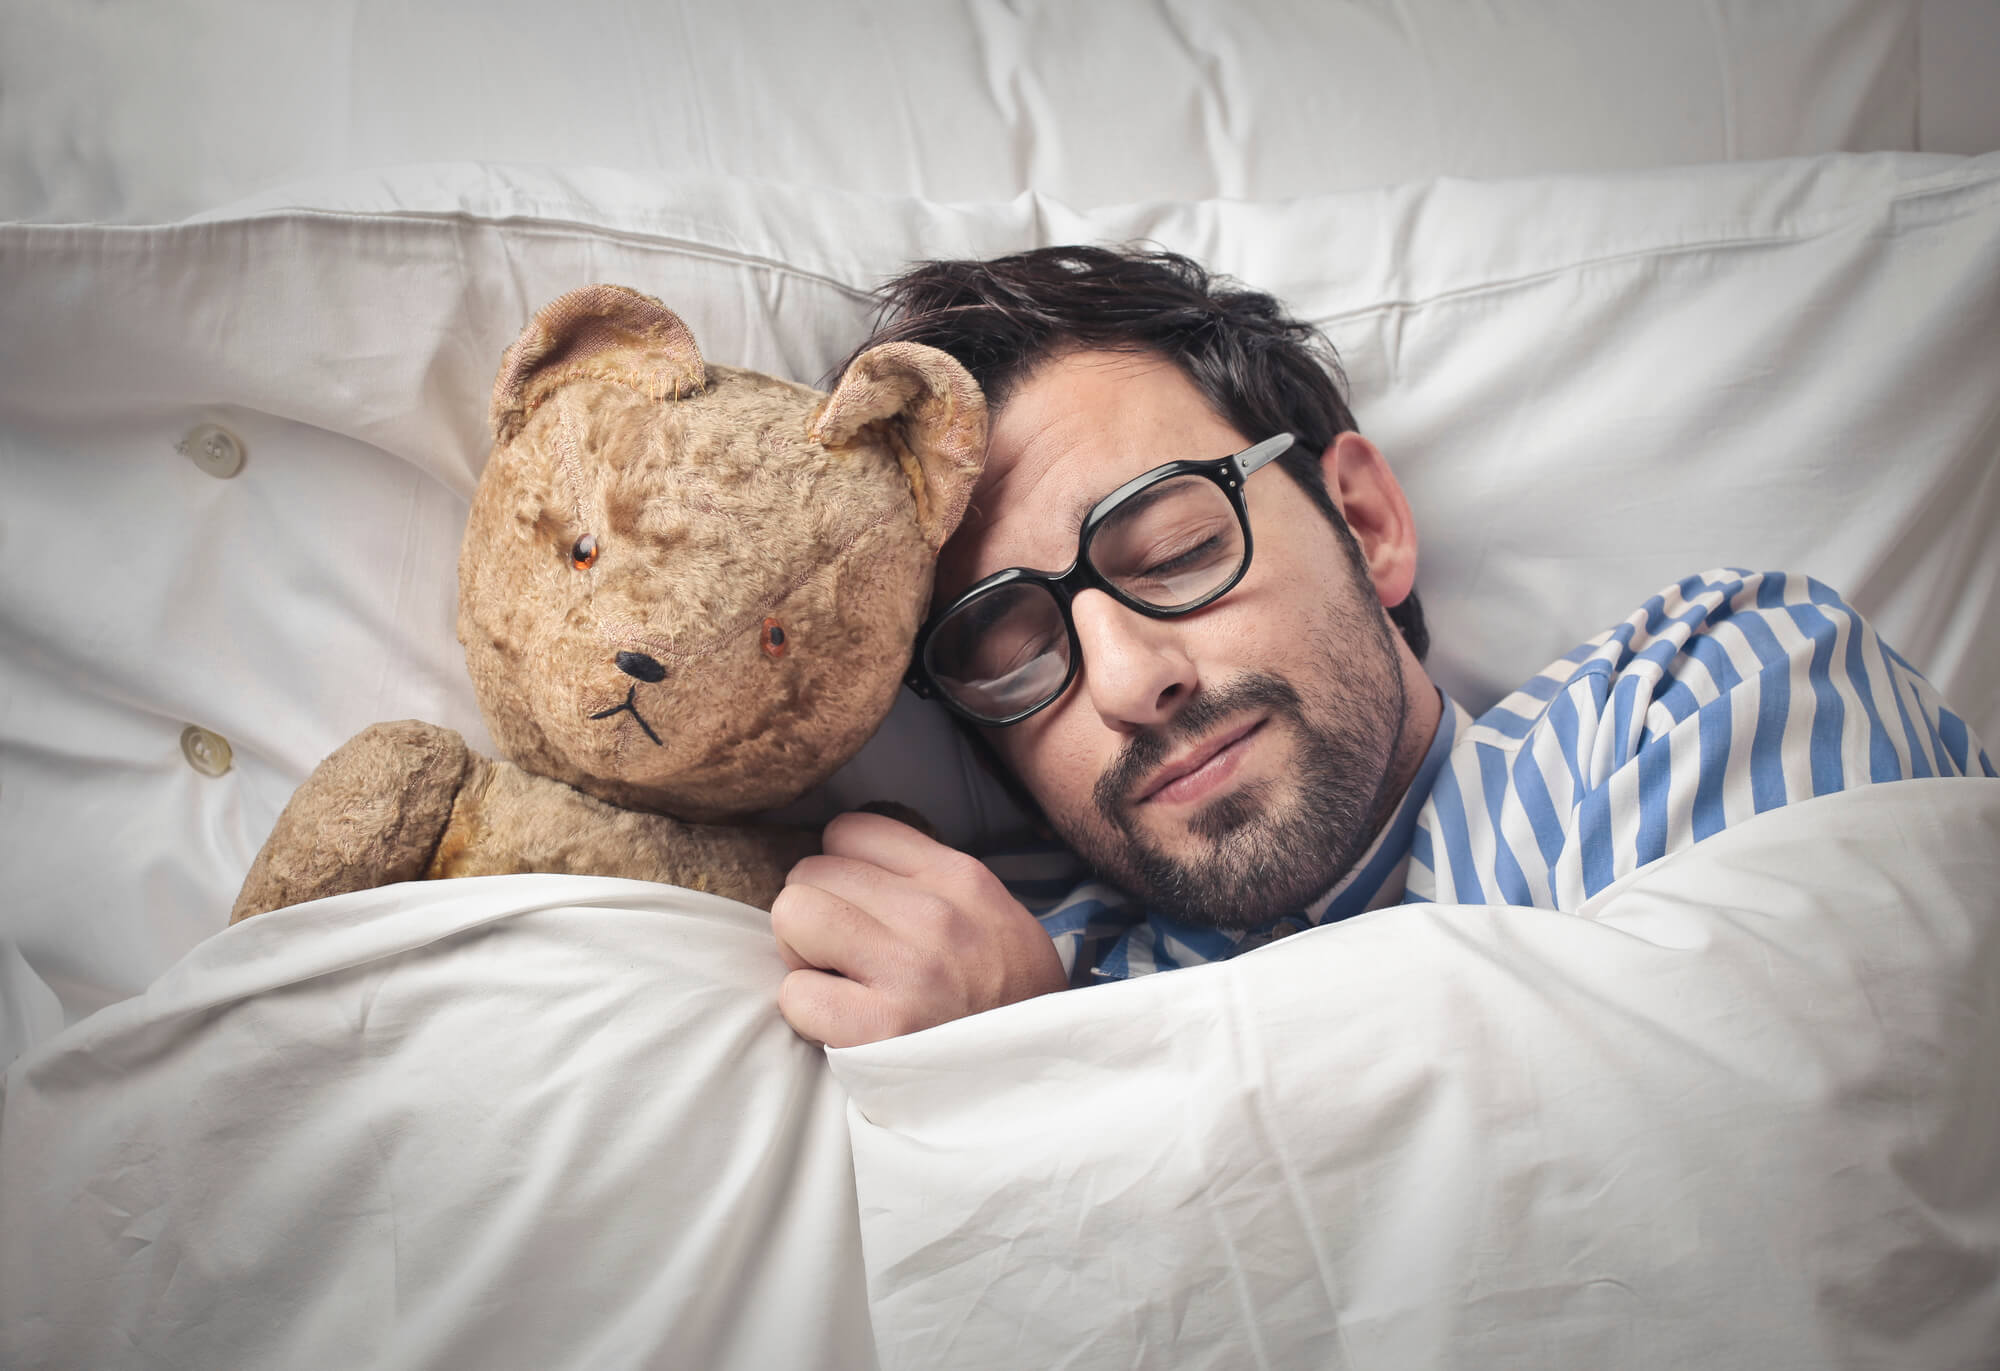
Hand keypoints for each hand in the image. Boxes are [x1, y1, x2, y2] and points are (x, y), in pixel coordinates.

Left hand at [771, 810, 1067, 1046]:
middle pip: (811, 872)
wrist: (1043, 1081)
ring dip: (803, 955)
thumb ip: (931, 881)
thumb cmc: (1008, 999)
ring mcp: (908, 969)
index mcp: (959, 878)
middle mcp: (934, 914)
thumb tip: (852, 863)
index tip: (859, 909)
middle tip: (846, 956)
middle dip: (816, 914)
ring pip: (793, 915)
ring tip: (840, 983)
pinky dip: (808, 1012)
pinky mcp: (880, 1029)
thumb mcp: (994, 914)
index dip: (841, 871)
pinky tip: (844, 1023)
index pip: (849, 830)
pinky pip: (795, 993)